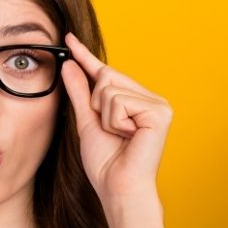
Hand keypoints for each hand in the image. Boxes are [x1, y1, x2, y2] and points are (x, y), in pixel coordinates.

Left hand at [61, 33, 171, 208]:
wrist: (118, 188)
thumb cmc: (106, 162)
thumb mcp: (88, 121)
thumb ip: (80, 92)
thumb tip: (70, 64)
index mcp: (138, 101)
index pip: (107, 73)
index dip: (86, 57)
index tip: (68, 38)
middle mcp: (152, 99)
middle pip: (107, 77)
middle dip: (98, 105)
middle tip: (112, 131)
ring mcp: (158, 105)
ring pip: (110, 90)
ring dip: (106, 117)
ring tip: (121, 137)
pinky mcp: (160, 112)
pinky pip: (120, 102)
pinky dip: (115, 122)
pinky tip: (129, 137)